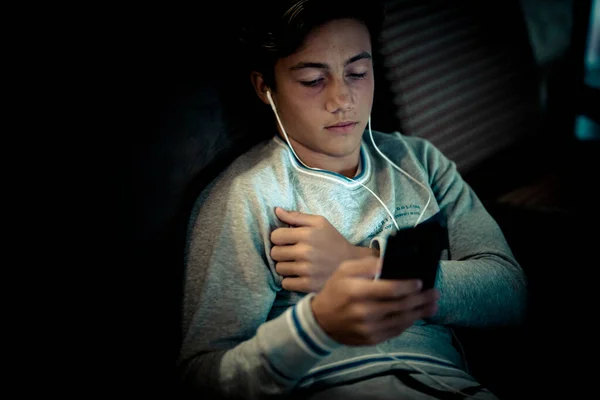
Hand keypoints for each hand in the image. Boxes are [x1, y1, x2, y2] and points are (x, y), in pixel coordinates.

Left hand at [271, 207, 377, 292]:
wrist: (352, 263)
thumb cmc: (332, 240)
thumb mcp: (319, 223)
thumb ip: (297, 216)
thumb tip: (276, 210)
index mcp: (307, 234)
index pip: (275, 236)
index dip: (279, 237)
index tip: (288, 240)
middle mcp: (305, 252)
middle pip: (274, 253)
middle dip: (281, 252)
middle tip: (292, 252)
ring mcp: (306, 271)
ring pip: (279, 269)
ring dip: (285, 266)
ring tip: (297, 263)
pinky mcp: (308, 285)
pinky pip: (285, 284)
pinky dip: (290, 280)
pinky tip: (300, 275)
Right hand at [311, 256, 439, 345]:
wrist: (321, 320)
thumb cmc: (336, 290)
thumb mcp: (345, 270)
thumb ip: (367, 264)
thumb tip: (389, 263)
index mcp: (357, 291)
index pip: (390, 289)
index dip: (408, 286)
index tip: (420, 282)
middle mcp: (364, 311)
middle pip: (400, 305)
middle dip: (421, 299)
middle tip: (435, 292)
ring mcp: (368, 328)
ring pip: (401, 320)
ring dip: (420, 312)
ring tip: (432, 305)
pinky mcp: (371, 339)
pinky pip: (395, 331)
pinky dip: (408, 323)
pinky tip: (416, 315)